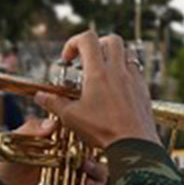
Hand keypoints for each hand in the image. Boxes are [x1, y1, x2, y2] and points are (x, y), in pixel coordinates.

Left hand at [0, 121, 110, 184]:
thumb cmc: (5, 163)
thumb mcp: (16, 140)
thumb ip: (32, 130)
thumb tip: (52, 124)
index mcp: (60, 141)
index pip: (82, 132)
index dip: (88, 131)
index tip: (86, 129)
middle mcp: (70, 157)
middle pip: (96, 152)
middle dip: (97, 151)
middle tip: (87, 150)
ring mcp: (73, 176)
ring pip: (100, 172)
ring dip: (99, 170)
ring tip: (86, 168)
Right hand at [34, 32, 158, 148]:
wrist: (135, 145)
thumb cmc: (103, 131)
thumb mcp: (71, 117)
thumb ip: (54, 103)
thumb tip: (40, 96)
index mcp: (99, 73)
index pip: (87, 39)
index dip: (73, 43)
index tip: (67, 59)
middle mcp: (119, 71)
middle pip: (111, 39)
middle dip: (96, 44)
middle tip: (86, 60)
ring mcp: (134, 79)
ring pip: (127, 52)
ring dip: (113, 56)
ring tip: (102, 72)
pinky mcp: (144, 90)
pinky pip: (136, 70)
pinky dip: (125, 71)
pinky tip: (116, 87)